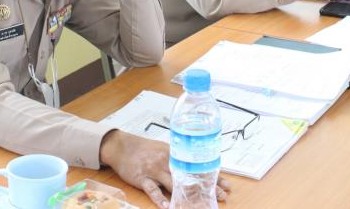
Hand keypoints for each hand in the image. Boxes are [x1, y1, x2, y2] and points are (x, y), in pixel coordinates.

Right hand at [100, 130, 230, 207]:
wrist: (122, 146)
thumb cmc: (144, 149)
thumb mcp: (163, 149)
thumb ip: (177, 158)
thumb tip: (195, 169)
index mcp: (174, 154)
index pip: (197, 166)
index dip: (213, 176)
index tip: (227, 184)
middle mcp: (166, 161)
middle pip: (189, 176)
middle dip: (206, 188)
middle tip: (222, 197)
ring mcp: (154, 170)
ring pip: (173, 184)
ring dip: (187, 196)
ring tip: (199, 206)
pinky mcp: (142, 177)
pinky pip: (152, 189)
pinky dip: (159, 198)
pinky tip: (166, 206)